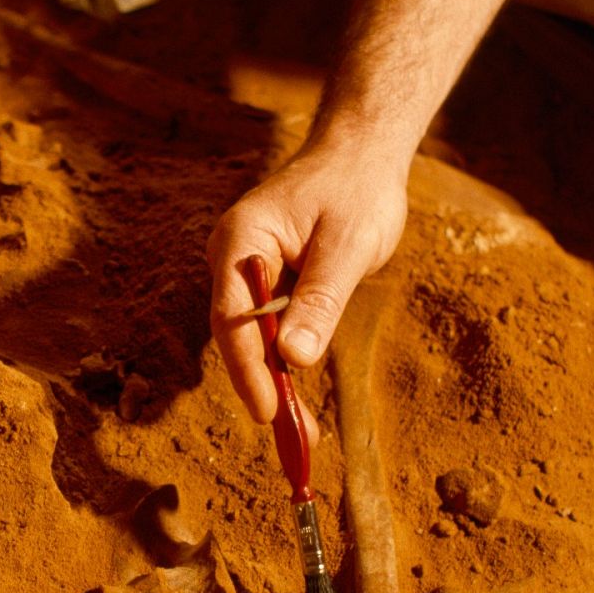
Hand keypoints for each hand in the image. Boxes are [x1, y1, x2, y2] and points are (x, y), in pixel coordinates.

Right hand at [206, 127, 410, 436]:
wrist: (361, 154)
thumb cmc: (355, 189)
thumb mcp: (347, 245)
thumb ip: (320, 300)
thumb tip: (295, 360)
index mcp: (241, 241)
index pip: (232, 316)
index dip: (247, 368)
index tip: (267, 411)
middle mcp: (234, 258)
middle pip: (237, 333)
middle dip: (261, 385)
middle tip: (291, 437)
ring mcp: (249, 270)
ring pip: (253, 336)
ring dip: (275, 380)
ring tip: (302, 431)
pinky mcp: (269, 282)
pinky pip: (271, 328)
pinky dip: (286, 360)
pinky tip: (300, 394)